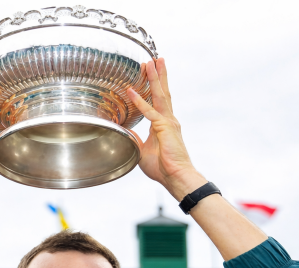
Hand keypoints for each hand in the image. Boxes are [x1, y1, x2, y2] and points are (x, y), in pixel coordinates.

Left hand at [127, 59, 206, 200]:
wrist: (175, 177)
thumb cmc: (162, 167)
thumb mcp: (141, 150)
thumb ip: (134, 138)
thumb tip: (123, 131)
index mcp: (163, 125)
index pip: (157, 101)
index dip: (153, 87)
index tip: (149, 73)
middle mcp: (168, 120)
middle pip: (162, 92)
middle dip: (158, 75)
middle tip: (154, 59)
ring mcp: (168, 122)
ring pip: (159, 95)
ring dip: (154, 78)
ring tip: (151, 62)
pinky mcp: (164, 128)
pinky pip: (150, 112)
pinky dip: (139, 101)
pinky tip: (131, 91)